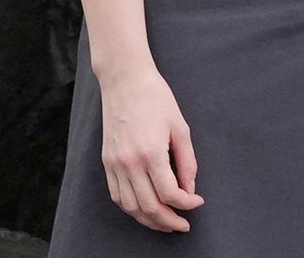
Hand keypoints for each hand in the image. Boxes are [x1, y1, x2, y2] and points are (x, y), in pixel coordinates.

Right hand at [93, 58, 200, 233]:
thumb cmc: (155, 97)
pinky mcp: (106, 160)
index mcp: (151, 152)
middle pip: (150, 206)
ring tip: (165, 222)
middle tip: (183, 224)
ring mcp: (115, 162)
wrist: (124, 79)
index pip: (170, 193)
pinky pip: (116, 195)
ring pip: (131, 206)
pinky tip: (144, 208)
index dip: (187, 203)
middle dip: (170, 221)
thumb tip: (189, 189)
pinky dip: (131, 207)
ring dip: (149, 220)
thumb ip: (187, 162)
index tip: (197, 201)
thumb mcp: (180, 127)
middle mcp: (129, 161)